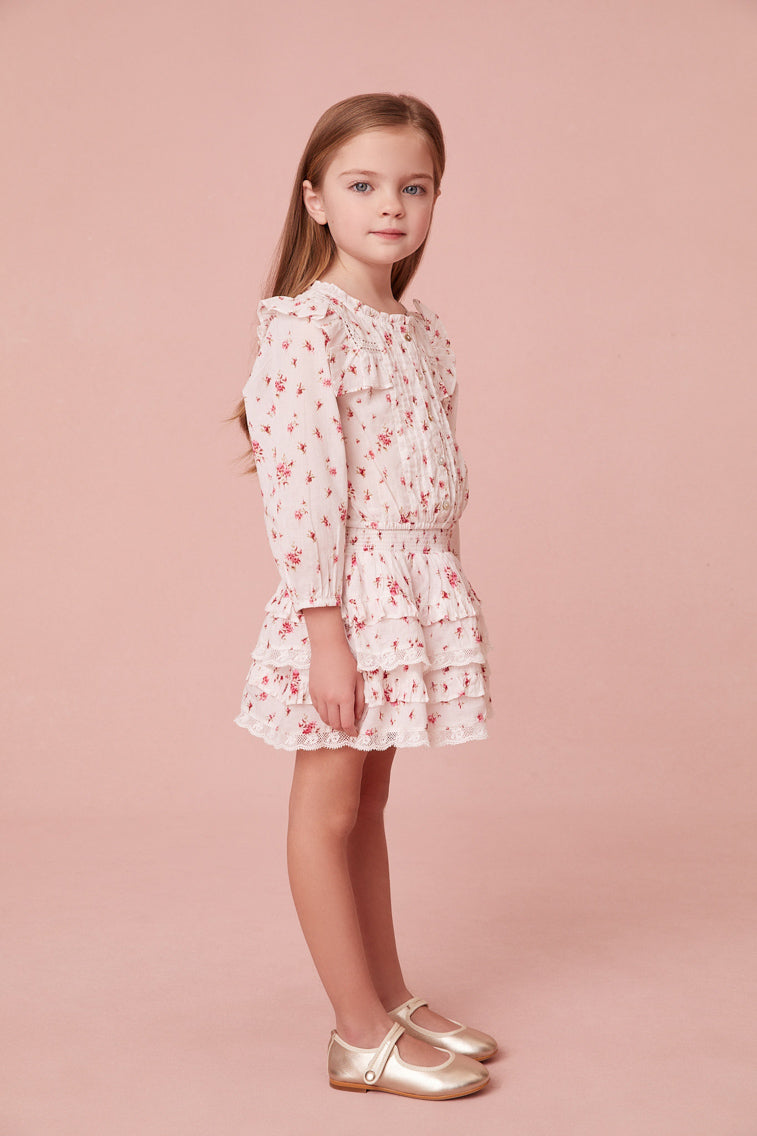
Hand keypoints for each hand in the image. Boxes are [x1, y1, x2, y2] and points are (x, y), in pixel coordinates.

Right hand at [301, 606, 365, 735]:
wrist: (328, 648)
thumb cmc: (347, 662)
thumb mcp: (359, 680)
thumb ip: (360, 700)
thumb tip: (358, 716)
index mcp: (345, 697)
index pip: (347, 723)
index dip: (351, 731)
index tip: (355, 734)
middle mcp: (330, 699)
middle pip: (335, 724)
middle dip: (342, 729)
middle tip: (348, 727)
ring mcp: (319, 696)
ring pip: (325, 719)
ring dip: (333, 723)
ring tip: (340, 720)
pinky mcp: (312, 692)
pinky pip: (318, 710)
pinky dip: (325, 714)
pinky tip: (331, 710)